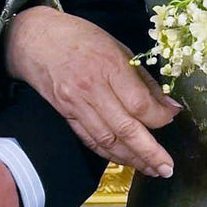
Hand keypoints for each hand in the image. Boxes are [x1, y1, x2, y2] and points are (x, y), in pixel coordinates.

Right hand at [4, 7, 179, 176]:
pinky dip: (109, 153)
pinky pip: (90, 139)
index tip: (172, 118)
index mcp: (109, 66)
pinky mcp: (66, 114)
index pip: (139, 104)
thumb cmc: (80, 37)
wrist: (35, 40)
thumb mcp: (118, 47)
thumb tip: (169, 106)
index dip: (160, 117)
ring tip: (150, 169)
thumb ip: (143, 79)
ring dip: (131, 159)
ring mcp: (76, 104)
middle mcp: (92, 89)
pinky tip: (125, 160)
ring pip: (108, 140)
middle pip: (126, 129)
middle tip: (167, 168)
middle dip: (150, 152)